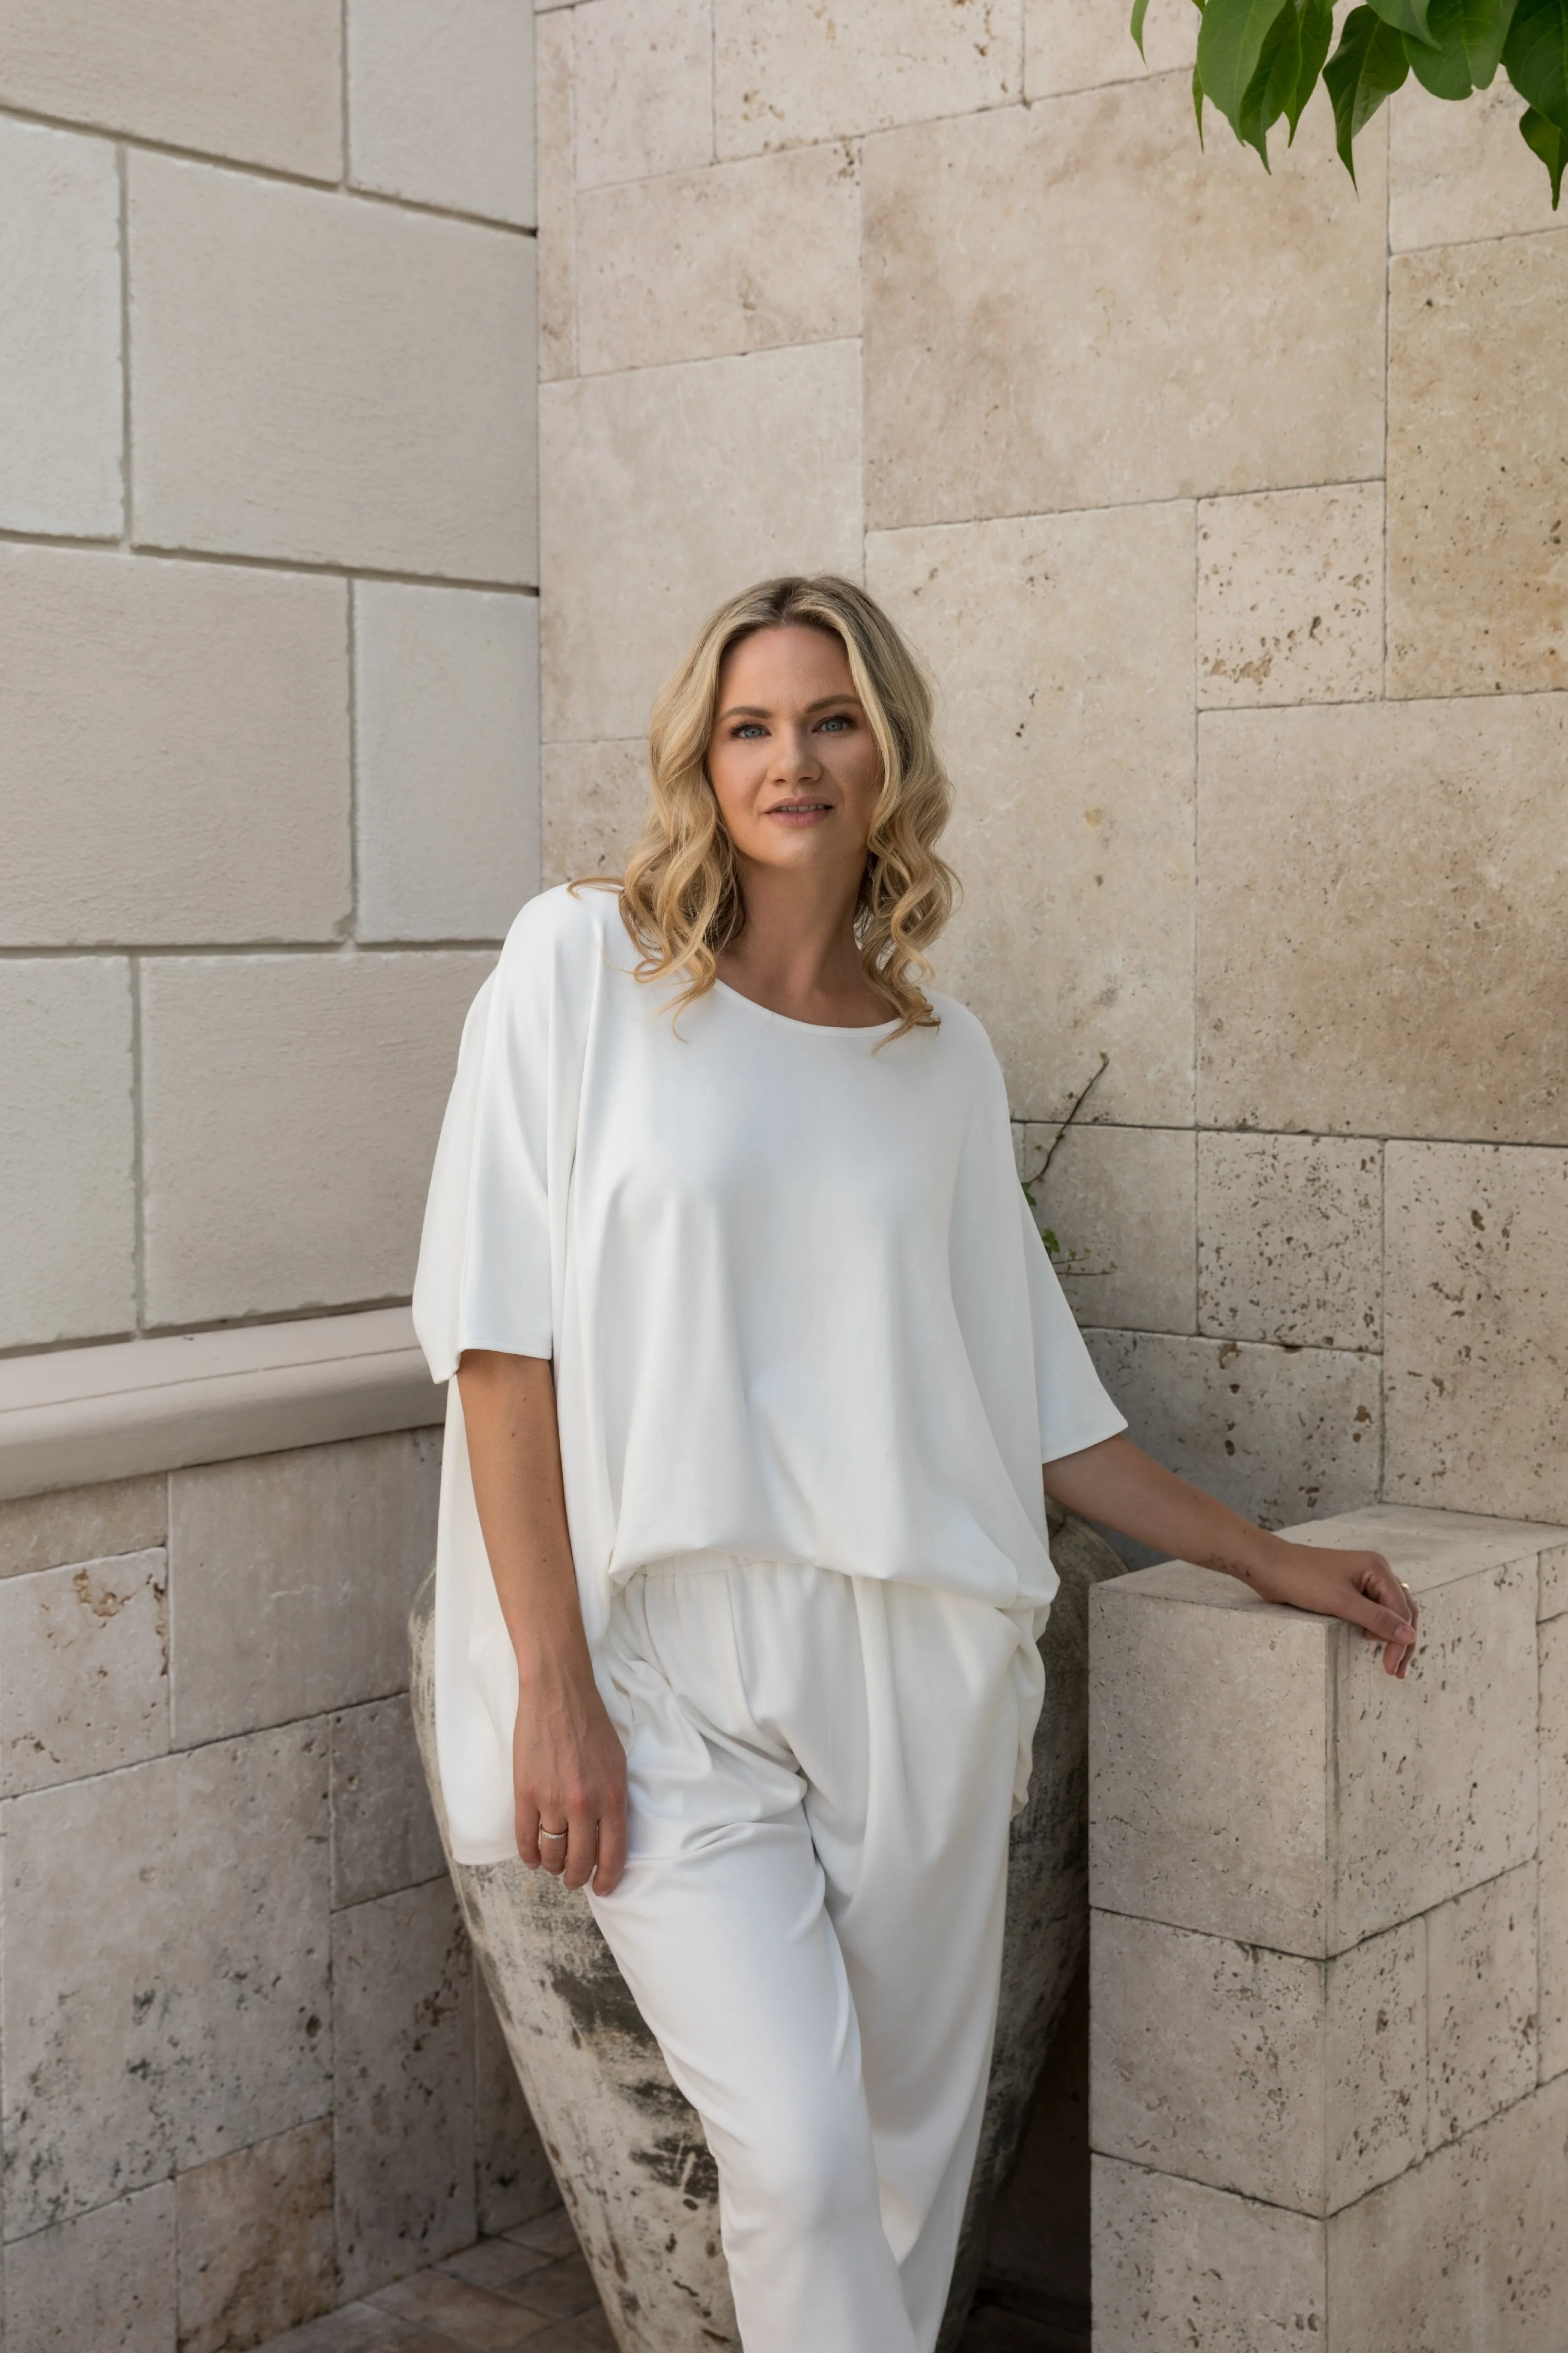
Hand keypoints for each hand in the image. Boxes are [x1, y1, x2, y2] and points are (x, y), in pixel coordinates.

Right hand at [512, 1653, 627, 1893]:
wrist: (558, 1695)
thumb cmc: (592, 1726)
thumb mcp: (617, 1765)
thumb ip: (614, 1803)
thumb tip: (608, 1839)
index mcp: (612, 1798)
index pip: (613, 1855)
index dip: (607, 1879)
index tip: (602, 1888)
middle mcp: (584, 1805)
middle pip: (580, 1861)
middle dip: (577, 1878)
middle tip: (574, 1880)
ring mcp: (552, 1800)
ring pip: (552, 1854)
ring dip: (553, 1866)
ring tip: (554, 1864)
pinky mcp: (525, 1793)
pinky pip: (525, 1839)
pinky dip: (529, 1855)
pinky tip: (533, 1858)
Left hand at [1244, 1539, 1419, 1677]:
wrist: (1268, 1567)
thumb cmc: (1303, 1580)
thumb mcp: (1341, 1602)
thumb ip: (1377, 1619)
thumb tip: (1410, 1636)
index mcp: (1378, 1568)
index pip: (1402, 1610)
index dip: (1400, 1641)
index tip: (1391, 1668)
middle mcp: (1375, 1572)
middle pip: (1401, 1610)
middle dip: (1401, 1640)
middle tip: (1396, 1672)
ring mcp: (1362, 1580)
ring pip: (1388, 1611)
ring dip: (1390, 1635)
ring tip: (1389, 1662)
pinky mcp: (1348, 1589)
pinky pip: (1371, 1610)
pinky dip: (1375, 1627)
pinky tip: (1372, 1642)